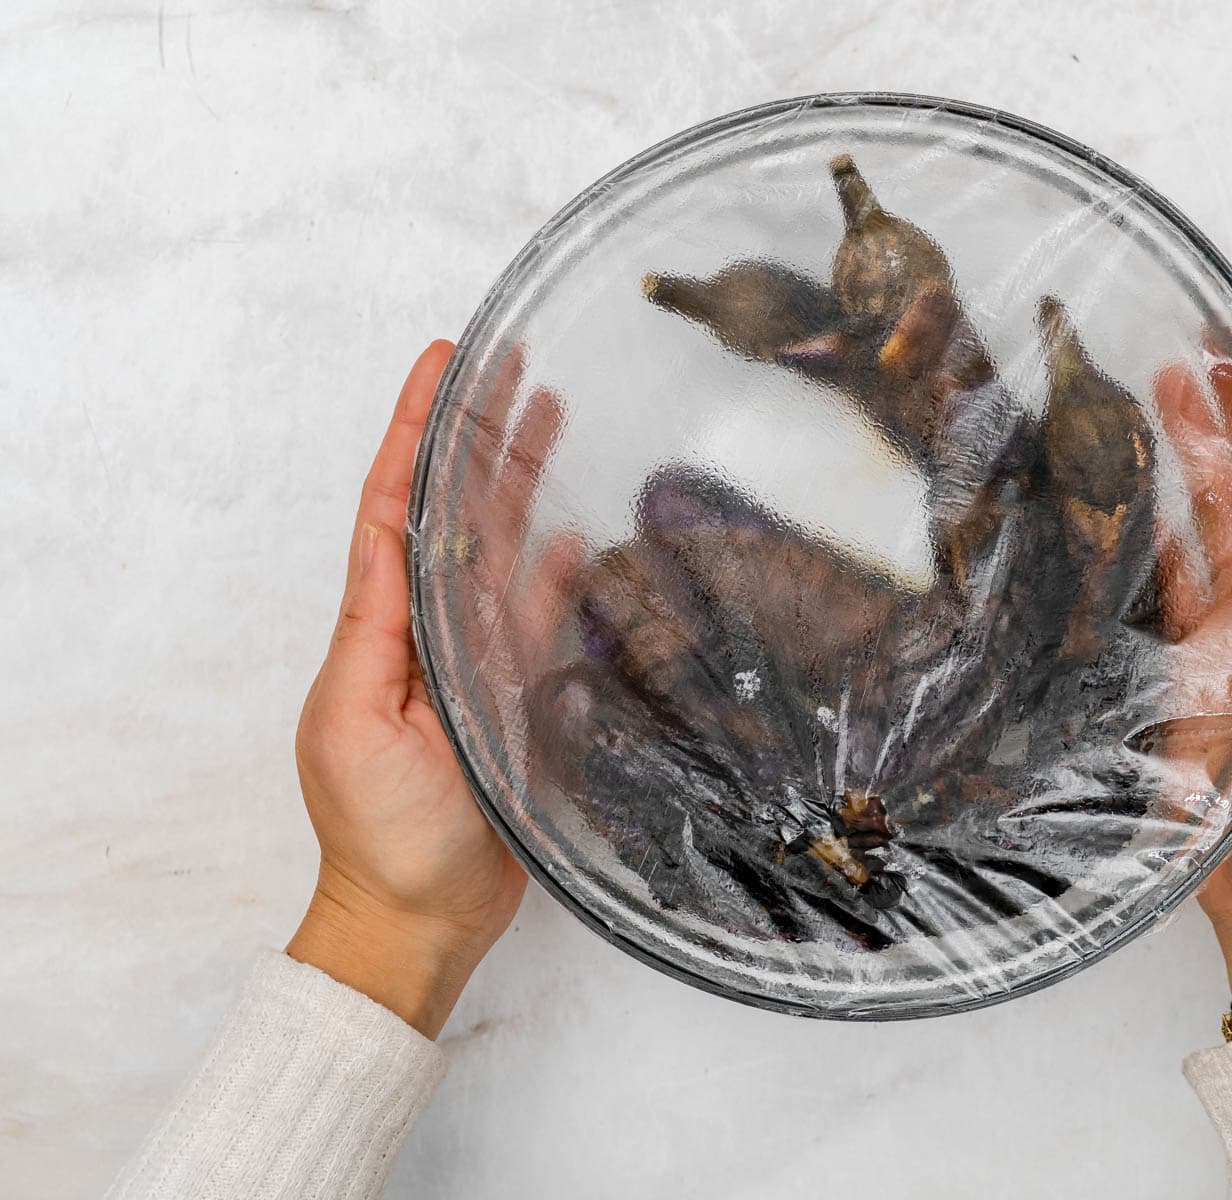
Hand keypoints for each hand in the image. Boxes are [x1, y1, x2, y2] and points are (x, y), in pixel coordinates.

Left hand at [287, 340, 559, 1037]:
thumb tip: (412, 547)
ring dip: (518, 482)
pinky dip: (552, 572)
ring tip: (549, 415)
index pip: (395, 507)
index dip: (415, 430)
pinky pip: (535, 618)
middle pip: (454, 512)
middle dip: (476, 434)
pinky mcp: (511, 693)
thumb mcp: (360, 722)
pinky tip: (569, 530)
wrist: (417, 916)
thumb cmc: (381, 833)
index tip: (439, 362)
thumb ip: (387, 633)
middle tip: (511, 365)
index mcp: (377, 626)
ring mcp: (469, 658)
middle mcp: (424, 629)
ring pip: (498, 550)